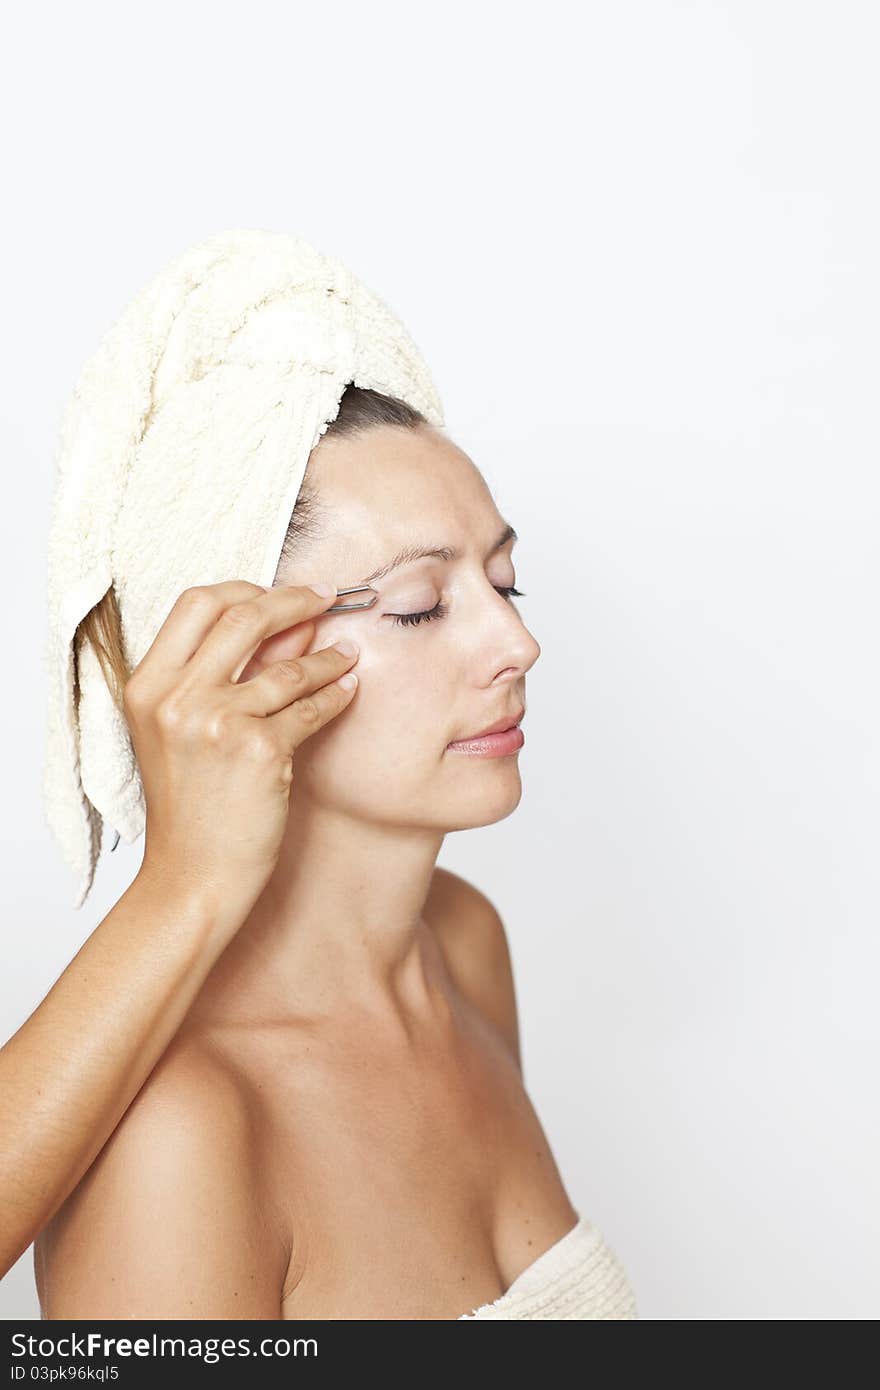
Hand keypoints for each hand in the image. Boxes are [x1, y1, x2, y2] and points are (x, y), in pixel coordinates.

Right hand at [123, 581, 358, 930]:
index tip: (281, 593)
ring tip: (349, 654)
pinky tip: (348, 691)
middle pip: (243, 616)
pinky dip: (335, 696)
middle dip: (294, 600)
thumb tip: (286, 622)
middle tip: (327, 598)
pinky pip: (310, 708)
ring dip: (327, 655)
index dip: (246, 588)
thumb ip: (219, 676)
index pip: (196, 603)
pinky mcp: (258, 751)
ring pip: (288, 664)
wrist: (191, 878)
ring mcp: (215, 723)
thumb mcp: (182, 732)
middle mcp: (175, 698)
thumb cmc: (190, 808)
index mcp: (145, 686)